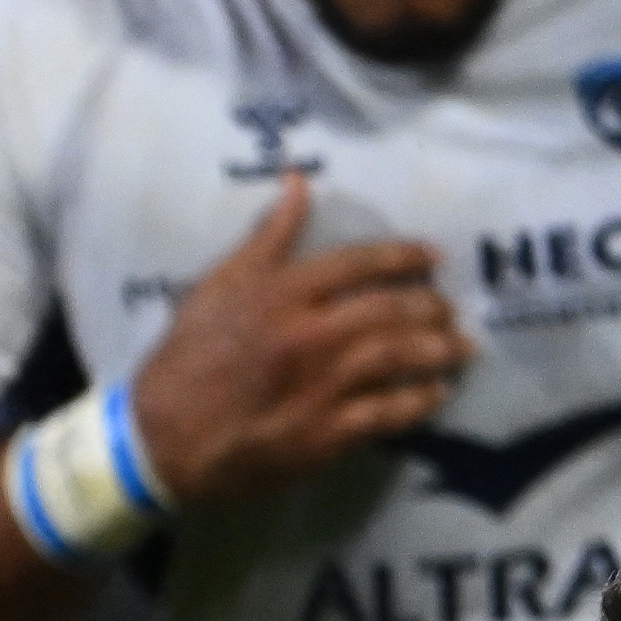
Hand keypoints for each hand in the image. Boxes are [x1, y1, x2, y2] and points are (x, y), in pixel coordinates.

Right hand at [124, 171, 474, 505]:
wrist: (161, 439)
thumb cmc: (185, 360)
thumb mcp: (216, 286)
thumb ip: (266, 237)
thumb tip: (298, 181)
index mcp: (281, 293)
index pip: (359, 264)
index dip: (403, 257)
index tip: (433, 257)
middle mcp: (308, 334)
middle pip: (391, 310)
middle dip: (430, 306)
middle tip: (449, 308)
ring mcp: (319, 386)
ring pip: (398, 357)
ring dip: (438, 350)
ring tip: (459, 348)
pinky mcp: (324, 433)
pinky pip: (386, 412)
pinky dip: (418, 401)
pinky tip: (435, 394)